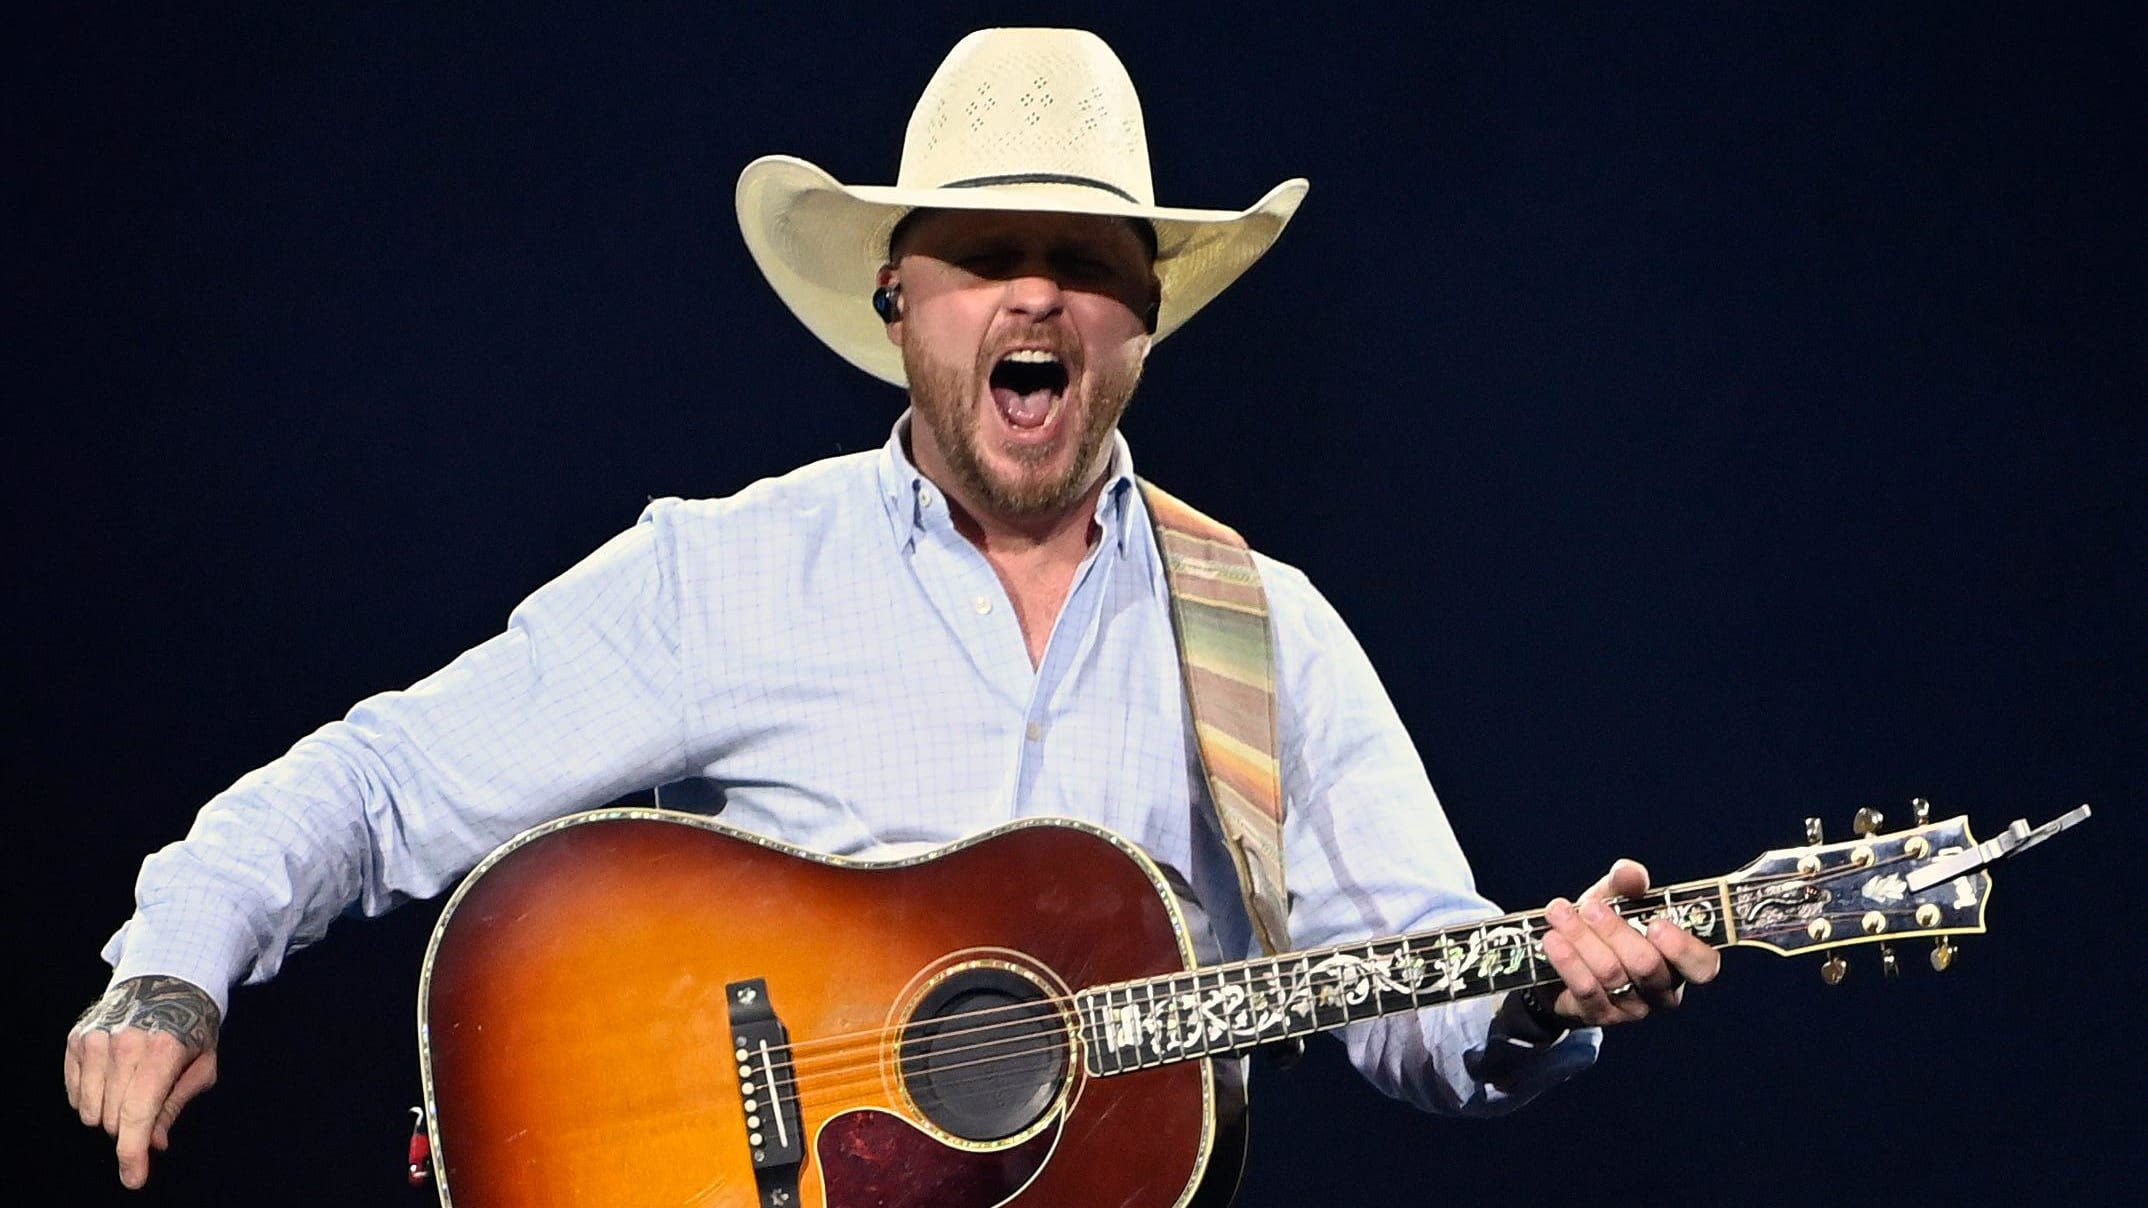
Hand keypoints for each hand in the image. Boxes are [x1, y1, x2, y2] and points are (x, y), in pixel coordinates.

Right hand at [65, 975, 221, 1188]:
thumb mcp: (202, 1064)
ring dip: (109, 1113)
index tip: (134, 1178)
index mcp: (162, 1050)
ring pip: (89, 1111)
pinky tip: (113, 1078)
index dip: (133, 1153)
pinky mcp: (77, 1039)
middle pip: (112, 1119)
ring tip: (132, 1087)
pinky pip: (74, 1094)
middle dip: (129, 1127)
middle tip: (148, 1106)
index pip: (138, 1115)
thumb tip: (154, 1143)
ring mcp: (96, 1040)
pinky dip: (91, 1098)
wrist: (168, 979)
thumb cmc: (192, 1027)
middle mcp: (125, 1043)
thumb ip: (176, 1105)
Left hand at [1538, 858, 1720, 1027]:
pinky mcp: (1600, 1016)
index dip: (1684, 949)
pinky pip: (1586, 990)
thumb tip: (1631, 873)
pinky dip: (1567, 961)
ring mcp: (1632, 1008)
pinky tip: (1552, 939)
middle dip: (1616, 931)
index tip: (1657, 924)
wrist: (1563, 962)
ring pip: (1611, 974)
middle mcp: (1662, 990)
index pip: (1702, 966)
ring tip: (1559, 913)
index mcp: (1679, 961)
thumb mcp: (1616, 900)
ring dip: (1582, 939)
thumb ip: (1627, 883)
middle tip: (1590, 908)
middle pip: (1647, 965)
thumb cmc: (1604, 928)